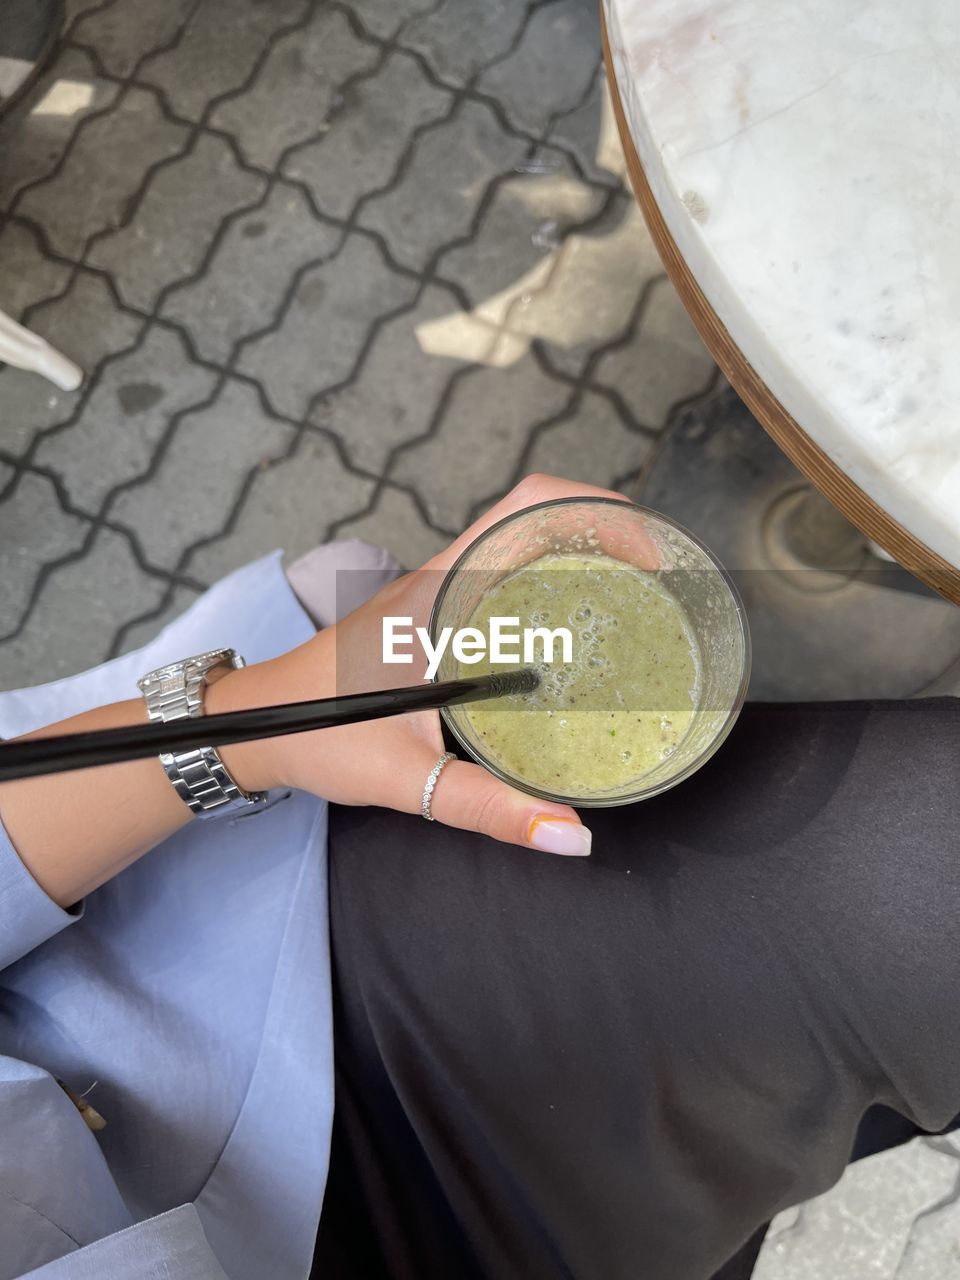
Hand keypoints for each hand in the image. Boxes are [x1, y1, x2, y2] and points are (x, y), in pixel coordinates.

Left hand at [216, 475, 637, 854]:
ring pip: (521, 546)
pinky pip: (505, 579)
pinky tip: (580, 633)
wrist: (252, 727)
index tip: (650, 547)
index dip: (594, 508)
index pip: (524, 511)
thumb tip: (574, 837)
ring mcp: (438, 594)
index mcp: (437, 594)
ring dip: (581, 554)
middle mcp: (441, 579)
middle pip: (537, 517)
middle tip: (666, 579)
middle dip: (607, 531)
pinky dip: (552, 584)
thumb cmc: (314, 737)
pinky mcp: (435, 617)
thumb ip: (488, 808)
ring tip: (643, 598)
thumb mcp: (406, 777)